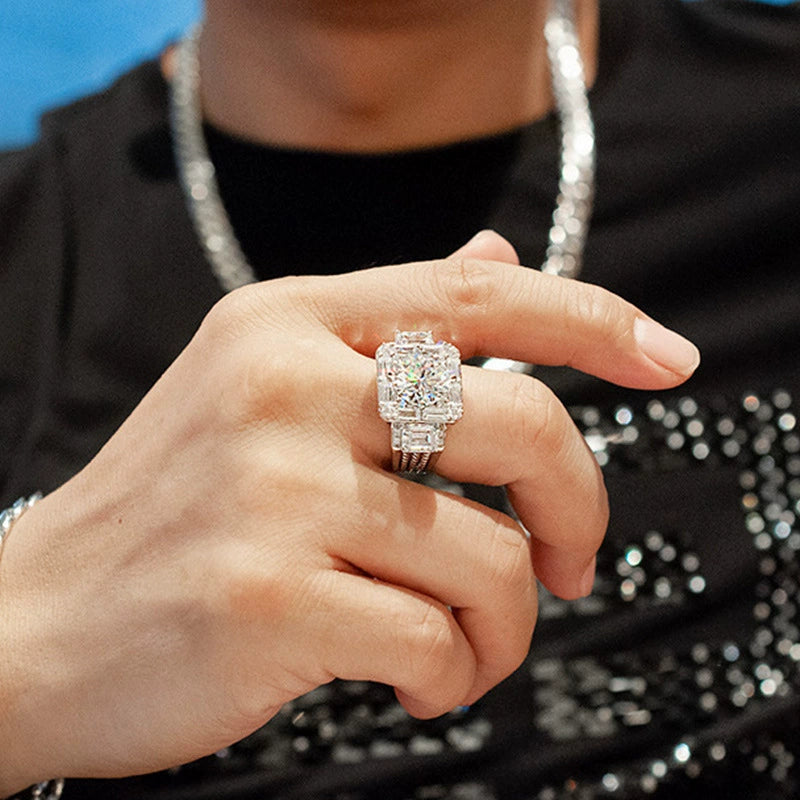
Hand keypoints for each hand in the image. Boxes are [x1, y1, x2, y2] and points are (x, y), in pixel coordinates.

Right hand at [0, 231, 698, 790]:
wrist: (34, 620)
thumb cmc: (172, 509)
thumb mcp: (263, 387)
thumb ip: (390, 330)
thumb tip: (500, 258)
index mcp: (287, 322)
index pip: (473, 294)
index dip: (590, 318)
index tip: (667, 356)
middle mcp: (282, 386)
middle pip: (516, 424)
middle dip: (577, 503)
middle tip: (568, 558)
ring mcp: (272, 492)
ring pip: (489, 556)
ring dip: (506, 619)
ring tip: (468, 643)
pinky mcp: (269, 599)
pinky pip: (435, 637)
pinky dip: (455, 671)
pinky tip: (420, 679)